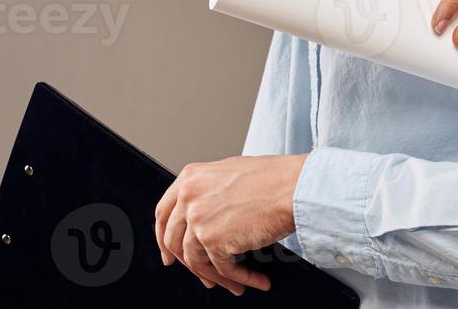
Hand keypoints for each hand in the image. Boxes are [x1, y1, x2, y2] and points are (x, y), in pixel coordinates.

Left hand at [154, 153, 306, 296]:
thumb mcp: (230, 174)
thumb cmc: (274, 178)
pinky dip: (240, 279)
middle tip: (201, 275)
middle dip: (187, 263)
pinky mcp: (213, 241)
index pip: (163, 213)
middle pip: (174, 240)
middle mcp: (189, 197)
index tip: (168, 251)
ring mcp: (198, 219)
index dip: (163, 236)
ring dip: (217, 277)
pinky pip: (223, 269)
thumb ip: (209, 192)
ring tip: (236, 283)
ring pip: (197, 260)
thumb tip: (205, 218)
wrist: (294, 187)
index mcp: (190, 178)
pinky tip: (254, 280)